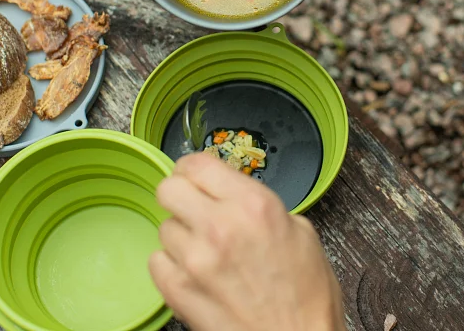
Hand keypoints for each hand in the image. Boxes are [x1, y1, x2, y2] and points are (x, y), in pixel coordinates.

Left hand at [150, 153, 344, 330]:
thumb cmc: (306, 298)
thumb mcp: (302, 233)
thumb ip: (263, 207)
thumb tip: (236, 197)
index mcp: (254, 205)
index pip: (198, 164)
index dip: (193, 168)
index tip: (195, 176)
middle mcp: (220, 226)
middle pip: (168, 188)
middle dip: (179, 195)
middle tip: (193, 208)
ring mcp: (195, 260)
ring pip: (164, 227)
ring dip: (181, 236)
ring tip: (205, 252)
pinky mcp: (178, 291)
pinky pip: (157, 261)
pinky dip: (171, 265)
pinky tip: (195, 274)